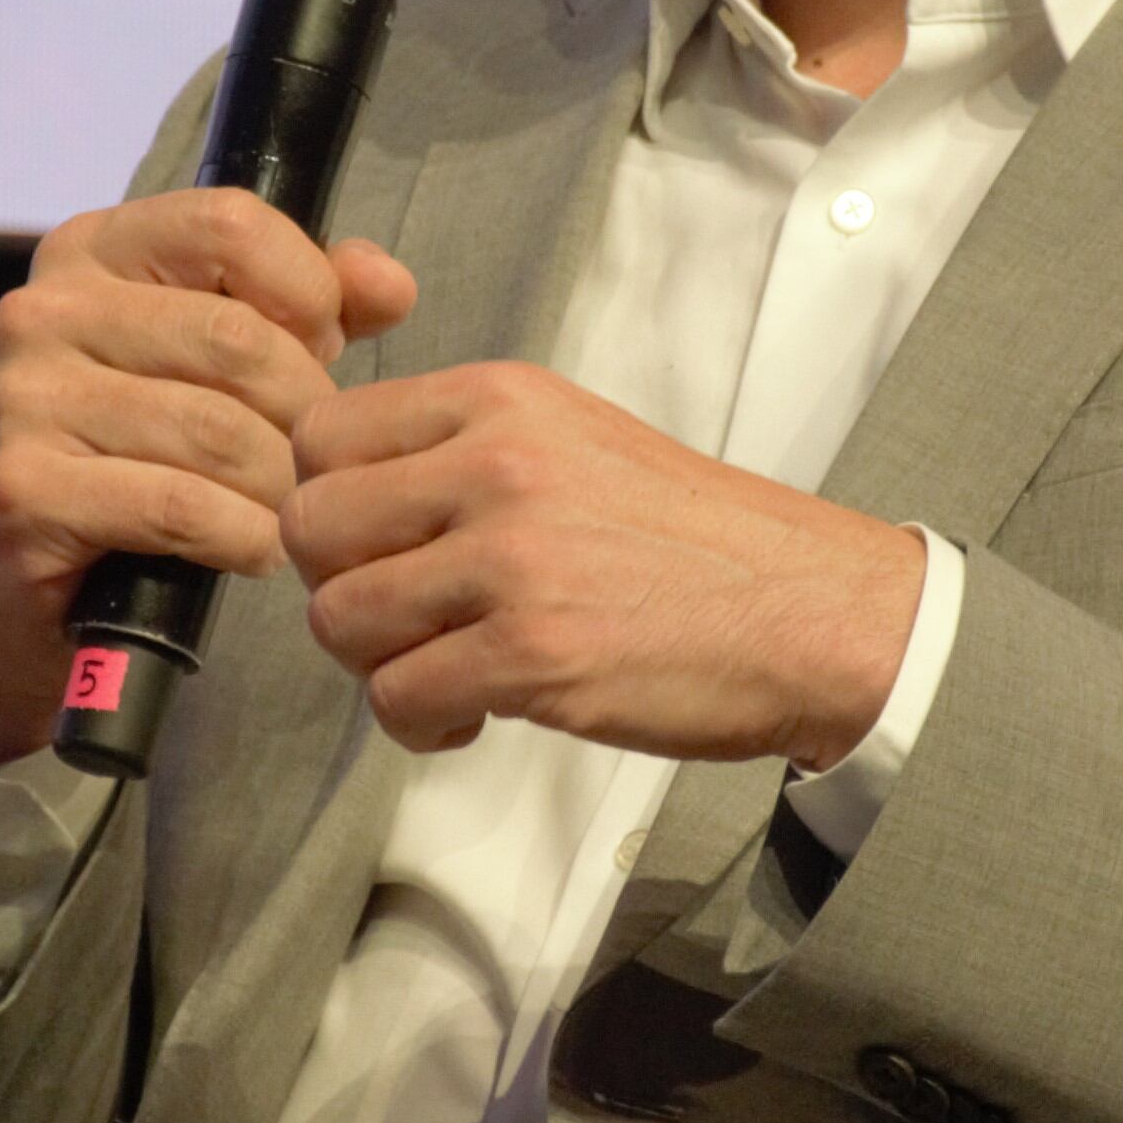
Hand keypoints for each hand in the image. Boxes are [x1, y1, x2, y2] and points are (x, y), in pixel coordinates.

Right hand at [0, 190, 417, 768]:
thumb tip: (391, 286)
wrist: (37, 587)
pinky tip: (251, 550)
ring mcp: (21, 399)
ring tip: (287, 510)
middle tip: (310, 459)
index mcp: (92, 250)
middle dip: (303, 411)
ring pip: (217, 432)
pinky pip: (181, 507)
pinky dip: (241, 537)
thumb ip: (314, 303)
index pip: (228, 225)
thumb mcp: (226, 359)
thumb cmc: (145, 455)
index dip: (306, 291)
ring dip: (279, 487)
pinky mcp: (21, 489)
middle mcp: (41, 310)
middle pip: (236, 339)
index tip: (321, 350)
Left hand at [283, 362, 922, 767]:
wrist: (812, 612)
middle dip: (340, 587)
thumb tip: (350, 503)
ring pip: (339, 619)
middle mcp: (495, 465)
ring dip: (378, 663)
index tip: (372, 546)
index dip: (329, 501)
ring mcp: (511, 560)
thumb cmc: (696, 541)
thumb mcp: (575, 440)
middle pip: (311, 526)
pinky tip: (477, 711)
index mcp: (500, 400)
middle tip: (403, 618)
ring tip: (446, 670)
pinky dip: (421, 721)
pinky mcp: (531, 654)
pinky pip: (397, 696)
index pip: (324, 433)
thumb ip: (462, 453)